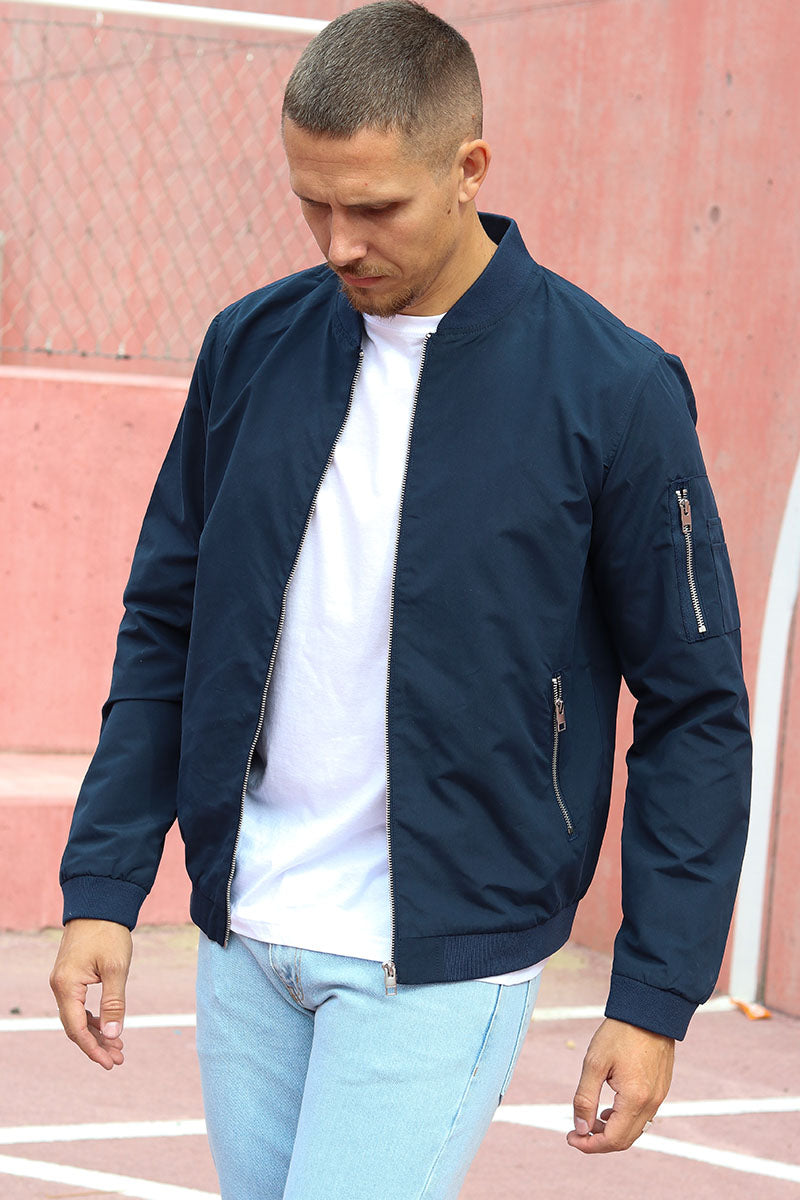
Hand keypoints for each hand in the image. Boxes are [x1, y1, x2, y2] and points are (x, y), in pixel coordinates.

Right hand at [49, 918, 132, 1070]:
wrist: (99, 902)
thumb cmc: (108, 932)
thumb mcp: (116, 968)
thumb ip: (114, 1003)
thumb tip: (114, 1035)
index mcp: (66, 986)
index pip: (76, 1028)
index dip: (93, 1048)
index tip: (110, 1062)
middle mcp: (60, 986)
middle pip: (75, 1027)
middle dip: (96, 1044)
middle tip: (118, 1058)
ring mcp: (64, 981)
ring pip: (77, 1017)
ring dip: (96, 1032)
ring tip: (117, 1047)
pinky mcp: (71, 975)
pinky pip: (78, 1005)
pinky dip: (93, 1018)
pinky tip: (108, 1025)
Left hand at [567, 1017, 673, 1152]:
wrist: (649, 1010)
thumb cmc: (620, 1032)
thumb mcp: (594, 1063)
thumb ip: (585, 1098)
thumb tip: (580, 1128)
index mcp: (635, 1099)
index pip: (613, 1140)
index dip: (590, 1145)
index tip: (571, 1138)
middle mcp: (651, 1103)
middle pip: (625, 1140)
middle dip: (599, 1141)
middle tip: (577, 1131)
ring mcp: (659, 1097)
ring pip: (635, 1130)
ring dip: (612, 1131)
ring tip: (591, 1118)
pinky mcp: (660, 1089)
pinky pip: (643, 1117)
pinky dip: (624, 1120)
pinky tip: (609, 1109)